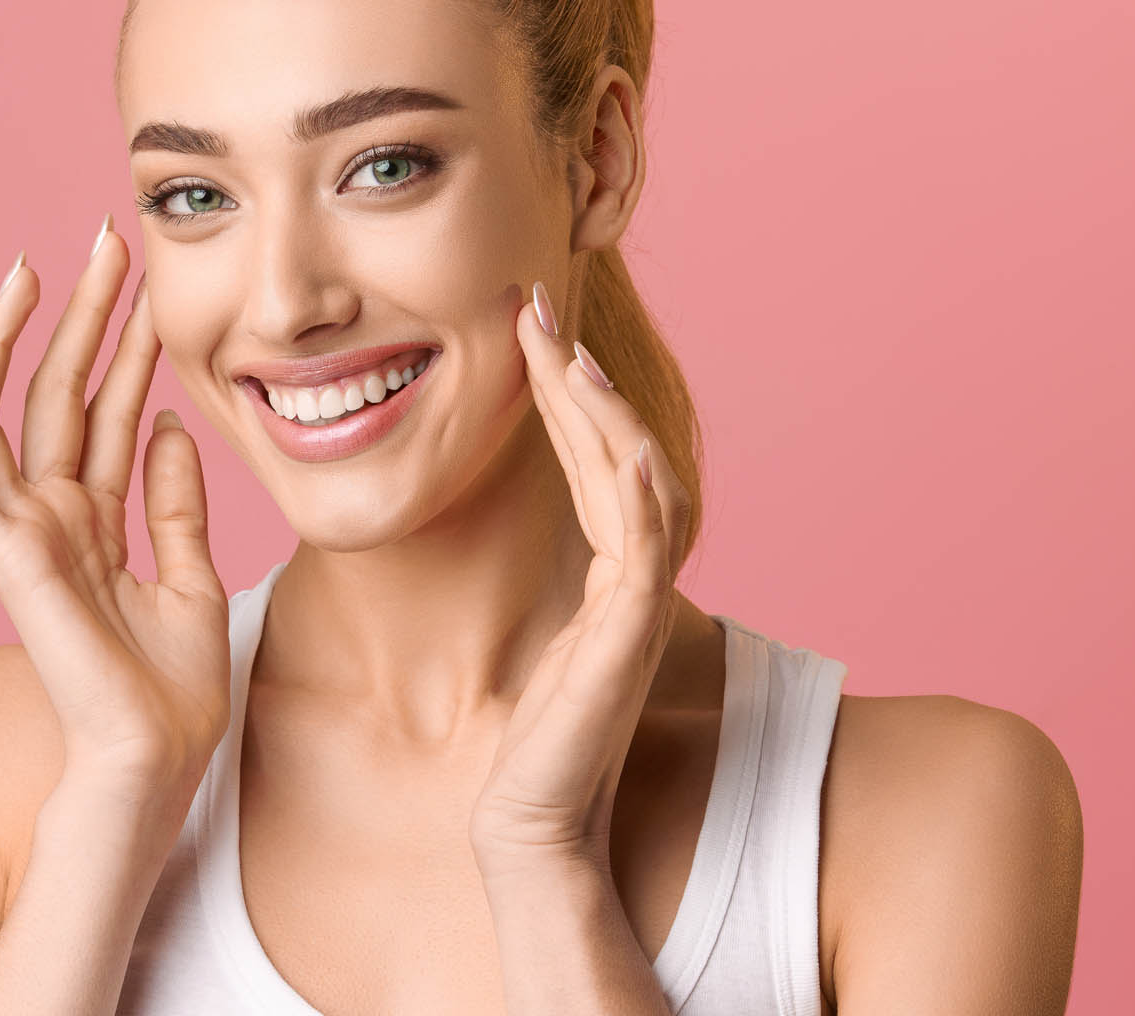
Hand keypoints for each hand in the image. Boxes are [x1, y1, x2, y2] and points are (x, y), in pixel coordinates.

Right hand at [0, 220, 229, 804]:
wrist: (160, 753)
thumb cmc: (174, 688)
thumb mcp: (189, 574)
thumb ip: (174, 503)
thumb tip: (165, 427)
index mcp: (93, 520)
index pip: (100, 409)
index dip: (119, 343)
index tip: (139, 277)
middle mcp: (51, 517)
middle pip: (53, 395)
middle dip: (77, 316)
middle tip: (99, 241)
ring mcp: (22, 534)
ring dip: (7, 342)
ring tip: (29, 273)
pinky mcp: (3, 556)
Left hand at [468, 280, 686, 873]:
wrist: (535, 826)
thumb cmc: (526, 743)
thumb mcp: (529, 641)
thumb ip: (539, 584)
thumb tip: (492, 525)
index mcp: (613, 577)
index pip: (602, 463)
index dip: (571, 396)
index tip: (531, 335)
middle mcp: (637, 581)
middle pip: (627, 453)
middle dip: (582, 379)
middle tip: (535, 309)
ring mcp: (640, 605)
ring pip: (642, 481)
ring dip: (603, 411)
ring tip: (560, 350)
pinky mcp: (631, 635)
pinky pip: (640, 540)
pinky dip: (629, 481)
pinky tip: (605, 435)